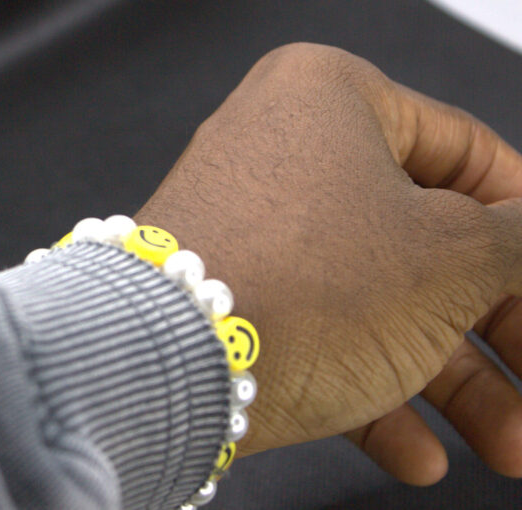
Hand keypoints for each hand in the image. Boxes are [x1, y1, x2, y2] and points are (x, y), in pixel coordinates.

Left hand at [134, 43, 521, 485]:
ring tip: (502, 441)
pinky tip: (417, 453)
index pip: (467, 153)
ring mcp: (255, 228)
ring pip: (377, 301)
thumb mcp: (451, 258)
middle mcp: (285, 153)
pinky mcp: (232, 295)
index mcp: (333, 100)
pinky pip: (317, 335)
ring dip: (448, 381)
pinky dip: (371, 393)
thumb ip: (517, 241)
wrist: (169, 363)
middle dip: (496, 327)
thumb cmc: (307, 285)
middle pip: (426, 242)